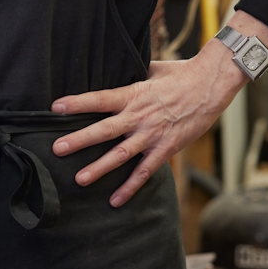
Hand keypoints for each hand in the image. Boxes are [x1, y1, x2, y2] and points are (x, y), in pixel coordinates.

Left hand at [50, 11, 267, 207]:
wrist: (211, 85)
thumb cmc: (182, 73)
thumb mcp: (154, 69)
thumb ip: (134, 75)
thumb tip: (119, 70)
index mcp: (135, 94)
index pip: (100, 99)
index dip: (78, 103)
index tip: (56, 107)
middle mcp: (140, 116)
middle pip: (105, 130)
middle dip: (80, 139)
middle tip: (58, 148)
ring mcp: (153, 134)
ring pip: (121, 154)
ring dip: (100, 167)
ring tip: (80, 179)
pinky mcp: (166, 148)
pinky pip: (146, 171)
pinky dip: (131, 186)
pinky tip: (115, 199)